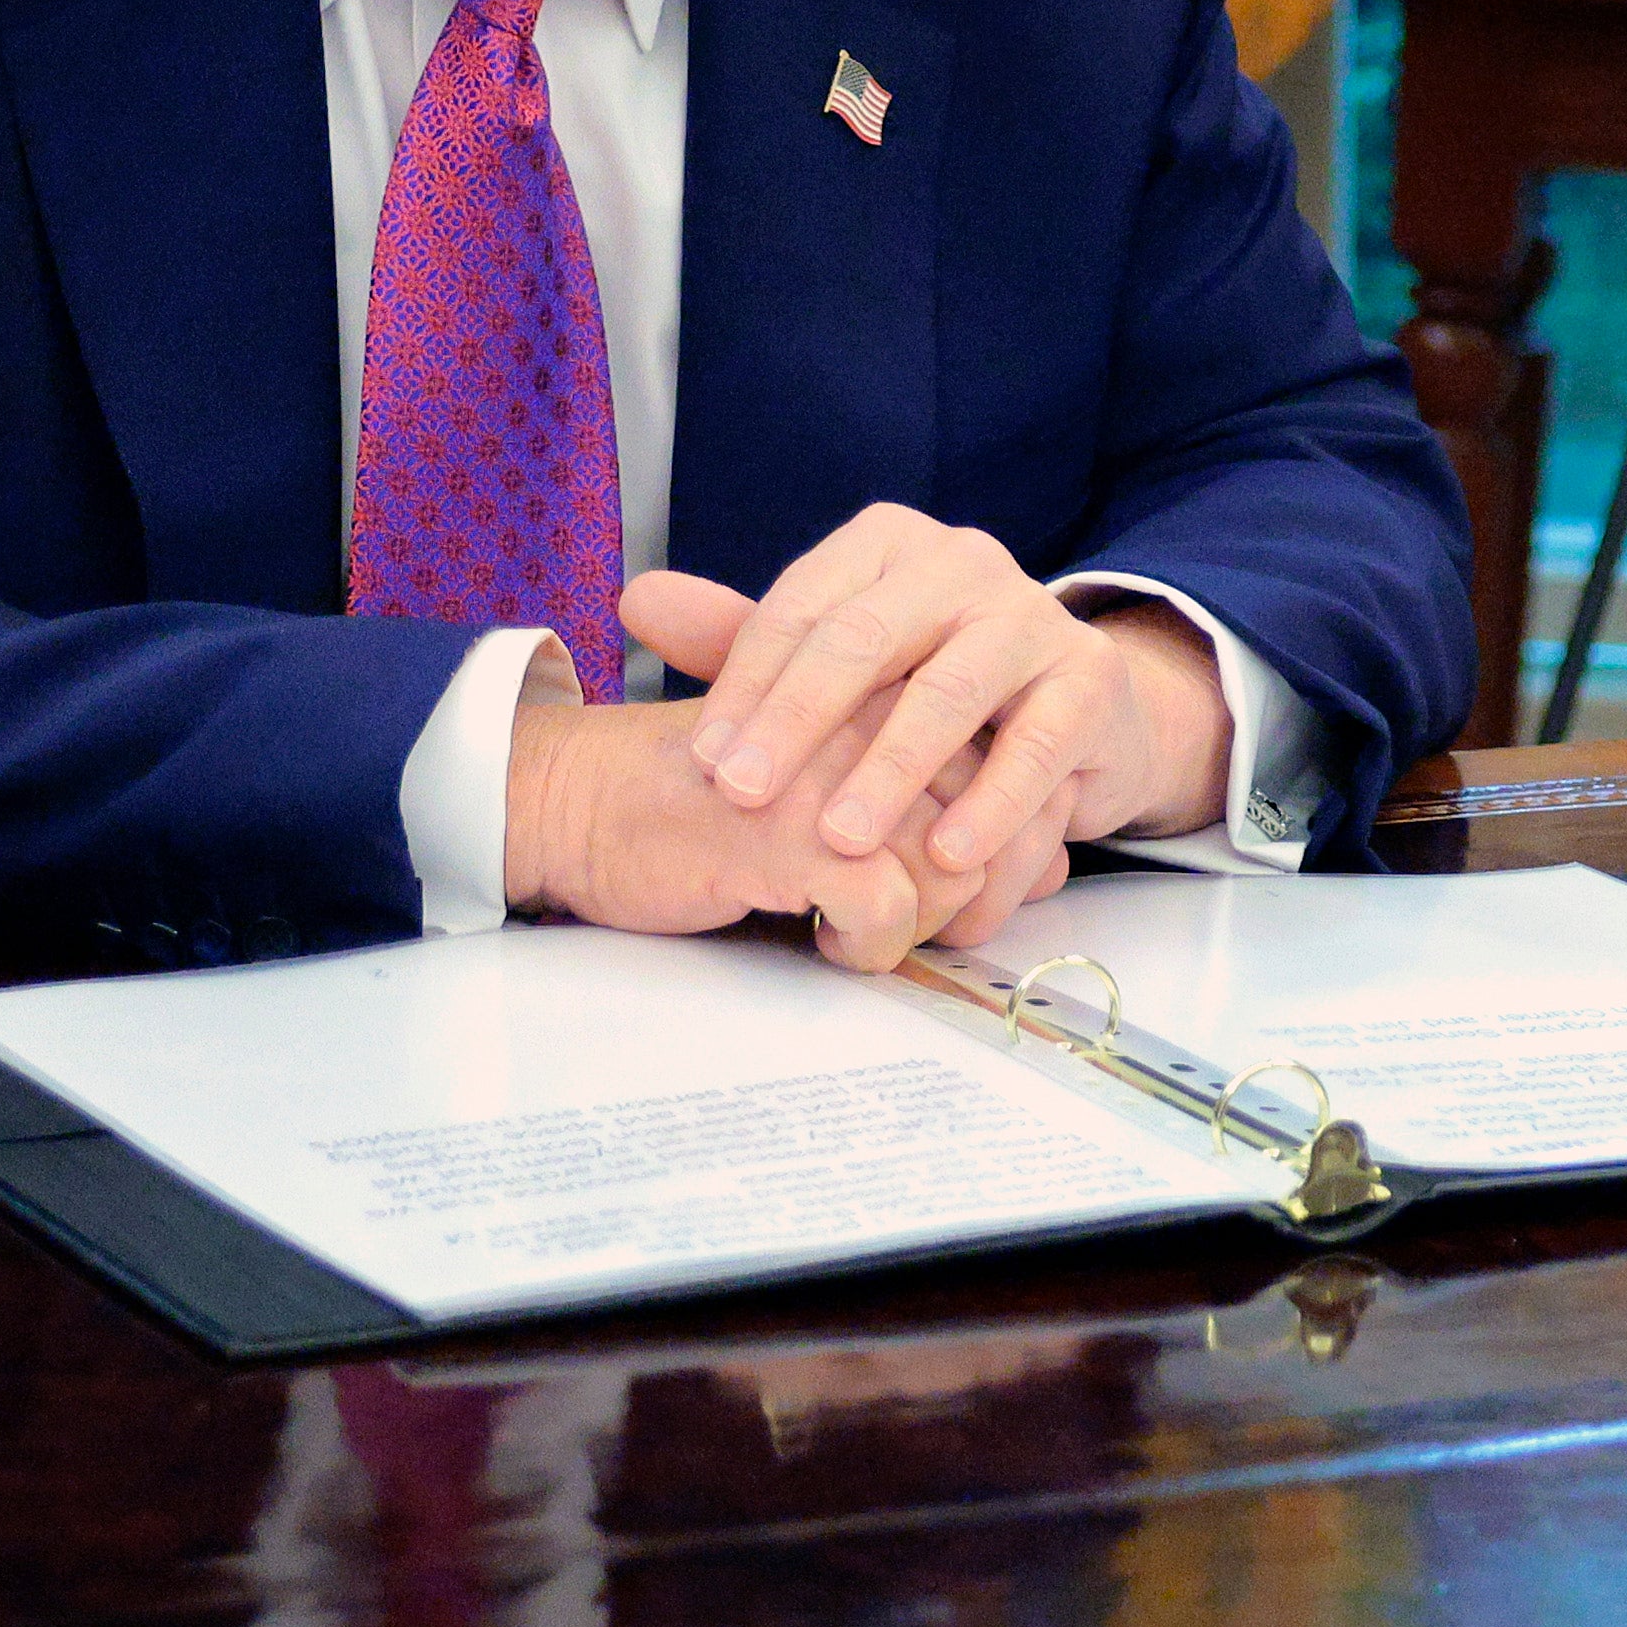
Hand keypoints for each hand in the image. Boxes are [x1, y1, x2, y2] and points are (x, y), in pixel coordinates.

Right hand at [498, 681, 1047, 968]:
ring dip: (920, 924)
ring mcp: (832, 771)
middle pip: (987, 820)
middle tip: (907, 920)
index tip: (957, 885)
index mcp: (884, 682)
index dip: (1001, 844)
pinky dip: (871, 945)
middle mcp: (870, 711)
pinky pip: (889, 907)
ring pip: (950, 867)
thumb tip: (1049, 864)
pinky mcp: (790, 834)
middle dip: (967, 893)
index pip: (1006, 765)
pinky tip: (827, 940)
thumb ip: (949, 814)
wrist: (578, 801)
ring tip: (862, 928)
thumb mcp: (842, 785)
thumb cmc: (713, 798)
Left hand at [645, 505, 1234, 905]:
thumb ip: (741, 639)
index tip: (706, 761)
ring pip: (952, 691)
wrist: (1076, 710)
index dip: (747, 683)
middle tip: (742, 794)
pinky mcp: (1092, 679)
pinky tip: (946, 855)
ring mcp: (1034, 617)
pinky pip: (1038, 744)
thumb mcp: (838, 663)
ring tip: (837, 840)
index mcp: (891, 546)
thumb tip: (635, 598)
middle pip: (867, 637)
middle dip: (798, 721)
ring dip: (890, 771)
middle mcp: (964, 563)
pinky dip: (992, 803)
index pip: (804, 604)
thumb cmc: (929, 686)